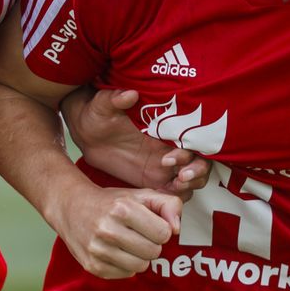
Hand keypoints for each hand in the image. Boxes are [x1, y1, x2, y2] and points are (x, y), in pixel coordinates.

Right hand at [51, 182, 180, 278]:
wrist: (71, 207)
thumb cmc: (111, 202)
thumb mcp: (141, 195)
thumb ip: (168, 204)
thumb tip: (176, 229)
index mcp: (122, 209)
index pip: (163, 233)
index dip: (160, 229)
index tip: (150, 224)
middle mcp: (108, 229)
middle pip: (154, 252)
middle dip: (151, 243)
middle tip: (138, 234)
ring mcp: (98, 250)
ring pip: (141, 266)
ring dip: (140, 256)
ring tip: (128, 243)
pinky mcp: (92, 266)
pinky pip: (126, 274)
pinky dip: (126, 265)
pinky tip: (116, 251)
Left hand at [62, 87, 209, 194]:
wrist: (88, 133)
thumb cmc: (98, 114)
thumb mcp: (103, 104)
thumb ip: (115, 98)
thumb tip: (129, 94)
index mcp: (166, 125)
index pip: (193, 138)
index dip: (189, 151)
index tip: (168, 158)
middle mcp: (171, 145)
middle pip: (201, 160)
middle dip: (197, 171)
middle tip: (180, 177)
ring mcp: (166, 164)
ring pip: (195, 177)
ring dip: (191, 184)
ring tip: (174, 187)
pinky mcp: (157, 179)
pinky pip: (179, 191)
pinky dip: (179, 195)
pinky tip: (163, 196)